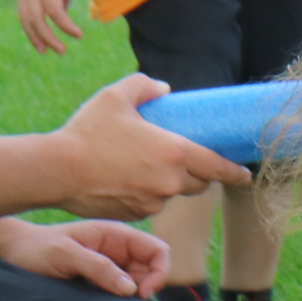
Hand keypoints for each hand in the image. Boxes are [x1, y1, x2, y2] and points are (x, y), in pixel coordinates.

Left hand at [0, 218, 170, 296]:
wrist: (10, 253)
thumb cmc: (34, 249)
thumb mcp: (63, 254)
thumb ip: (97, 267)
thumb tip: (131, 288)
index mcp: (115, 235)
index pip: (157, 250)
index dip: (159, 271)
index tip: (141, 293)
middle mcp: (118, 249)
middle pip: (153, 268)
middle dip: (149, 286)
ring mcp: (111, 265)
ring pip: (141, 282)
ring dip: (135, 296)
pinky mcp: (101, 281)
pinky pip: (123, 292)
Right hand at [15, 0, 85, 54]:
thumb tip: (62, 13)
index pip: (55, 13)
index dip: (66, 27)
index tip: (79, 36)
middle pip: (36, 20)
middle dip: (49, 38)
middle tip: (62, 51)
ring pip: (24, 18)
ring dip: (34, 37)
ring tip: (45, 51)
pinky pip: (21, 11)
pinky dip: (27, 26)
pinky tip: (36, 36)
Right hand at [50, 74, 251, 219]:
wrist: (56, 170)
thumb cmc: (86, 132)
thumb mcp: (114, 97)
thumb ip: (143, 86)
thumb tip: (164, 88)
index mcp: (174, 153)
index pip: (217, 167)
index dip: (234, 172)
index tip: (245, 175)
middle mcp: (170, 181)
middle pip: (198, 182)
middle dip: (198, 173)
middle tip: (185, 160)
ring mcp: (154, 202)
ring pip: (173, 194)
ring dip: (169, 183)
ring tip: (146, 167)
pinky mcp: (137, 214)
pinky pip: (152, 205)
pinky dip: (148, 195)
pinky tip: (127, 180)